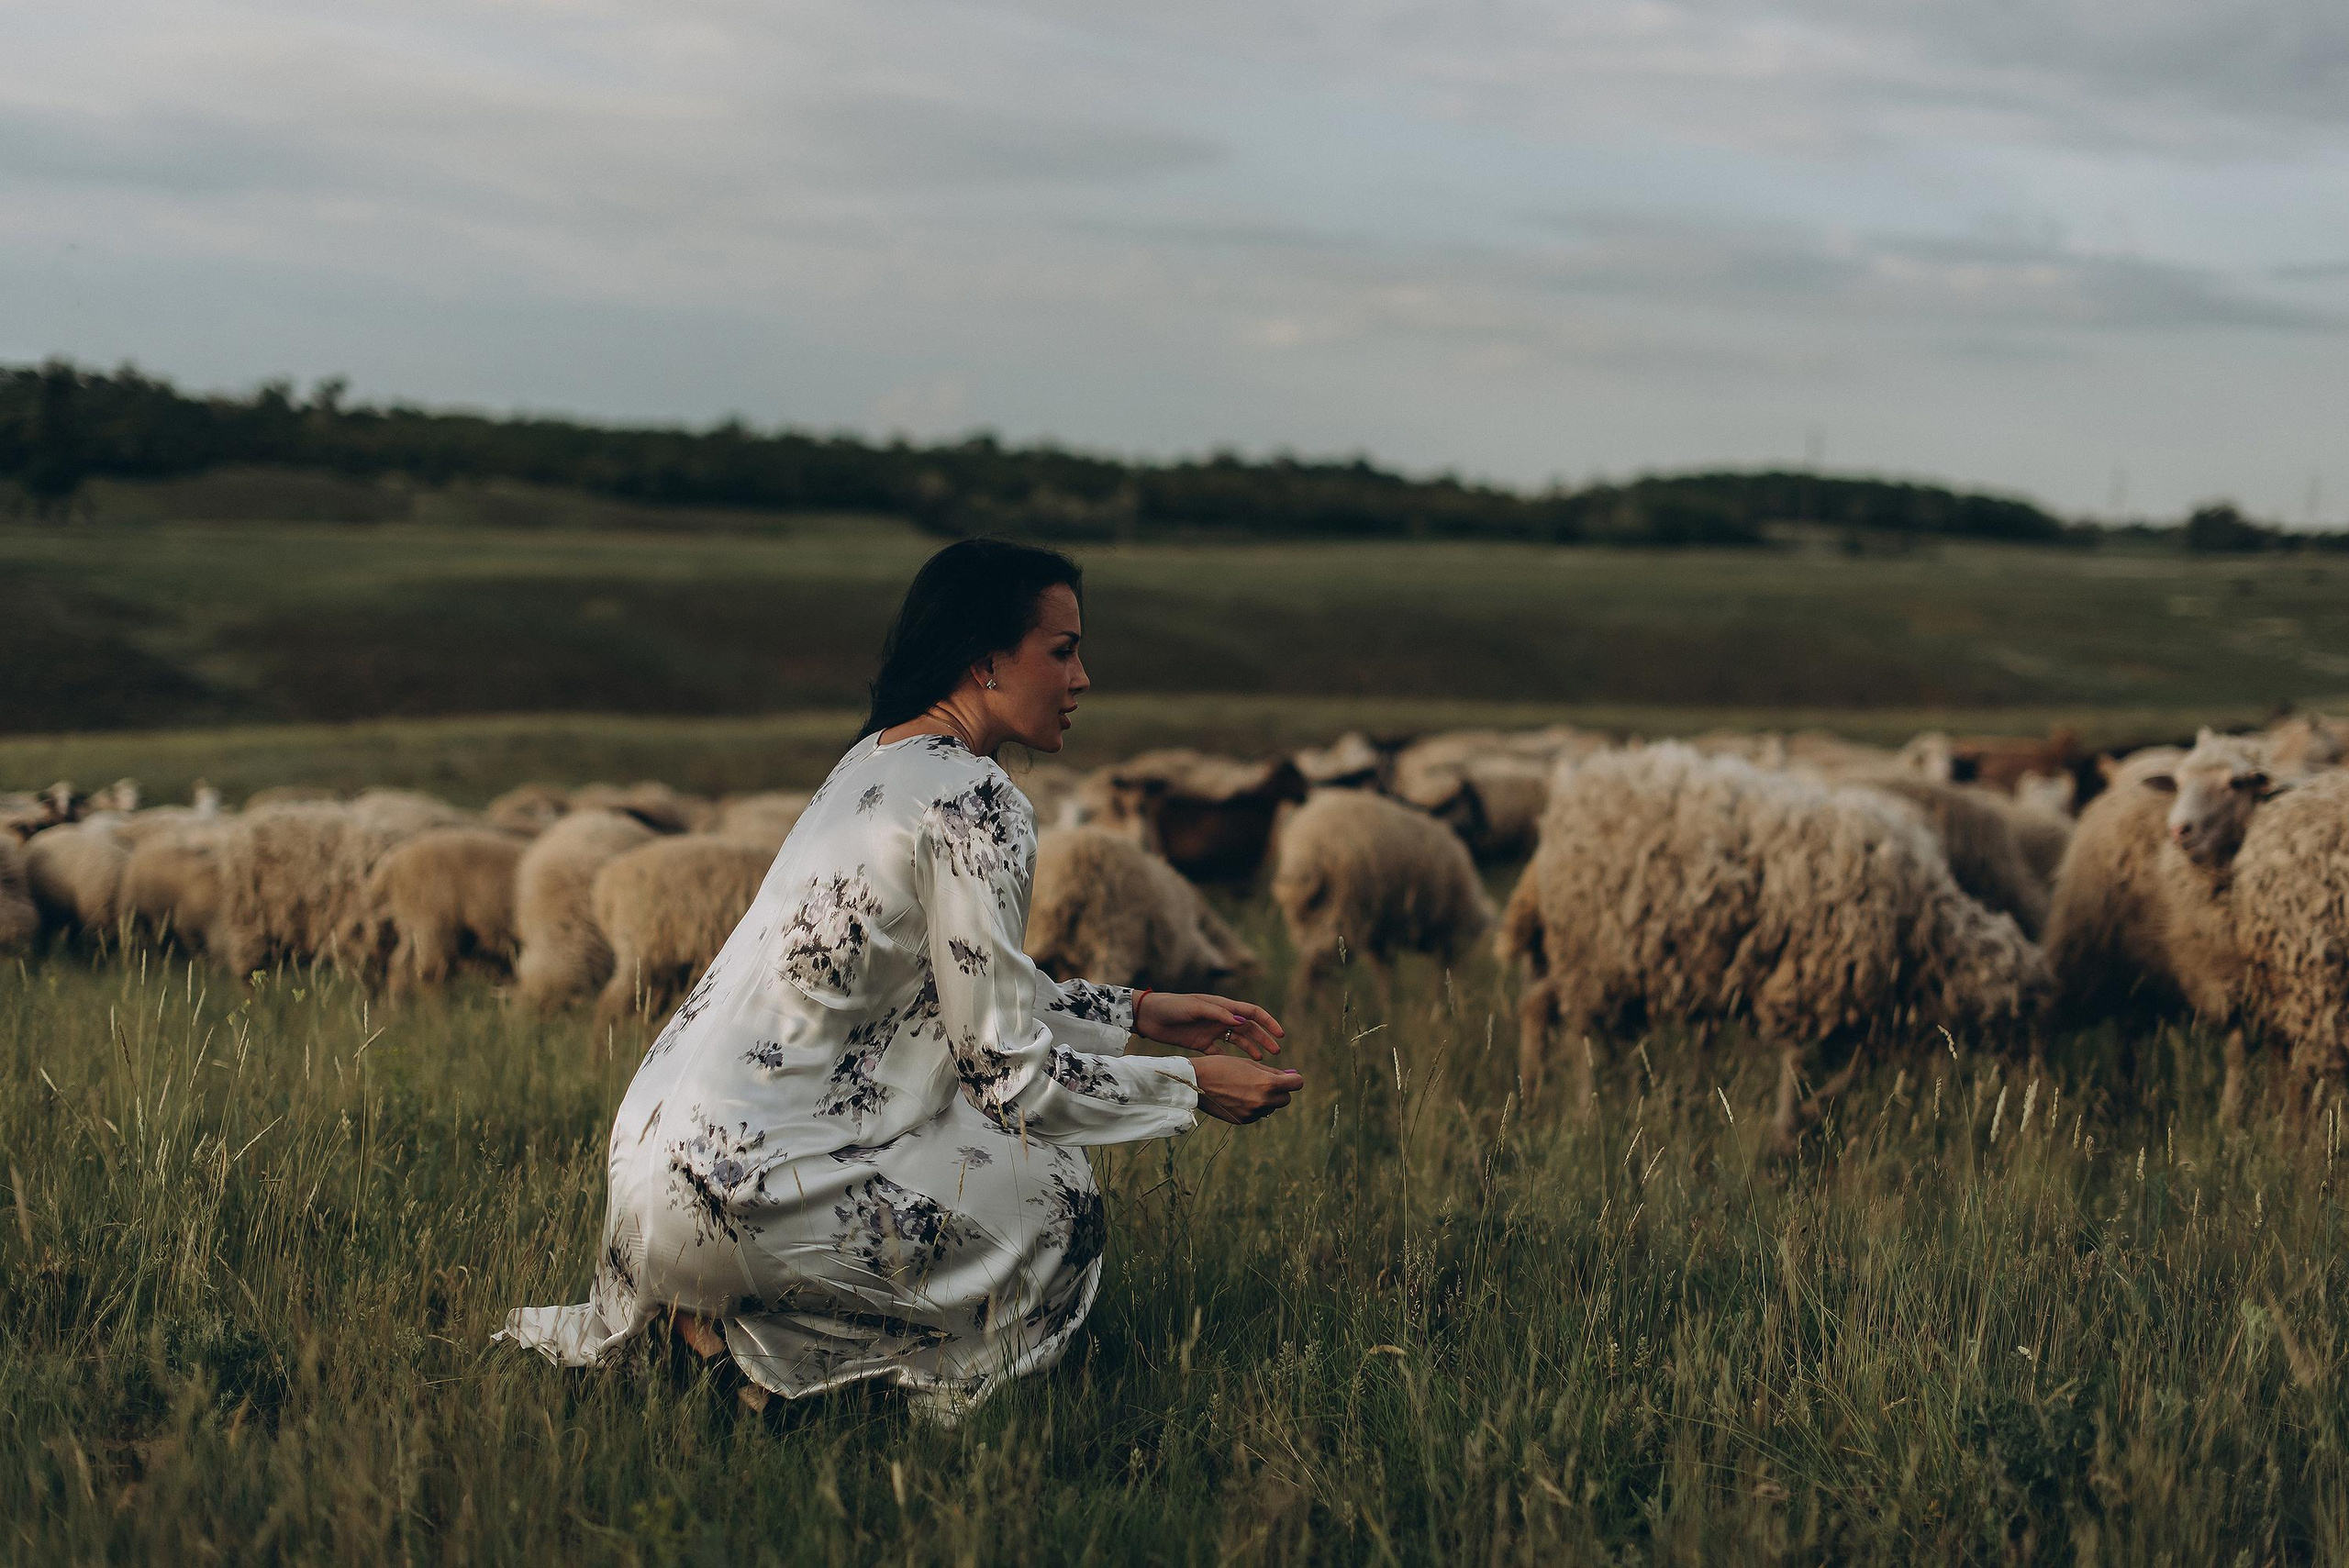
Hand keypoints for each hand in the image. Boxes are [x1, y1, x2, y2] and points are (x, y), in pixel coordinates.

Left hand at [1136, 991, 1285, 1059]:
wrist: (1149, 1016)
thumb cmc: (1172, 1006)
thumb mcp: (1195, 1007)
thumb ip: (1218, 1013)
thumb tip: (1242, 1021)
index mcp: (1223, 1006)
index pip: (1252, 1012)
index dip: (1268, 1022)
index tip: (1280, 1035)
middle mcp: (1221, 1018)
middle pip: (1249, 1028)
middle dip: (1264, 1039)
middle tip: (1276, 1053)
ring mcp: (1212, 1031)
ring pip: (1238, 1041)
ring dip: (1252, 1049)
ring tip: (1263, 1062)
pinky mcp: (1201, 1043)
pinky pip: (1221, 1052)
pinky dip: (1232, 1059)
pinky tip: (1239, 1069)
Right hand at [1191, 1054, 1303, 1124]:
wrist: (1196, 1081)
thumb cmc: (1223, 1066)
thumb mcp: (1250, 1064)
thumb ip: (1273, 1072)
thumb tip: (1294, 1076)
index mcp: (1267, 1084)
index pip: (1297, 1084)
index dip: (1293, 1079)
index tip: (1287, 1077)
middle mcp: (1263, 1101)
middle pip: (1286, 1099)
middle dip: (1280, 1091)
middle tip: (1265, 1082)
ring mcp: (1253, 1113)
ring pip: (1271, 1108)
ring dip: (1266, 1099)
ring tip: (1246, 1088)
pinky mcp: (1243, 1120)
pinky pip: (1257, 1114)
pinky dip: (1253, 1107)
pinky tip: (1238, 1097)